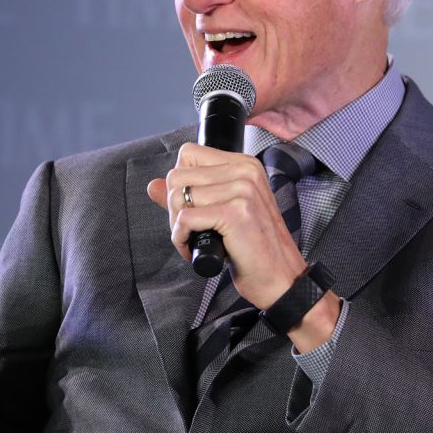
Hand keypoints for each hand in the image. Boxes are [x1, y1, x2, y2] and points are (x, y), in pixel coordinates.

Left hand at [146, 142, 306, 307]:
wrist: (280, 278)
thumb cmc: (253, 248)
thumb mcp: (220, 212)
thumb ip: (188, 195)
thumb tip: (153, 185)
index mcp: (244, 165)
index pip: (188, 154)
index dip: (179, 183)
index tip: (190, 207)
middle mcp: (245, 171)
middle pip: (177, 176)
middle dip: (174, 208)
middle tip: (190, 230)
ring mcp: (242, 190)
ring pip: (177, 197)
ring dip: (177, 226)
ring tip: (195, 240)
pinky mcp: (236, 213)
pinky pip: (185, 219)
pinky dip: (181, 238)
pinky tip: (195, 249)